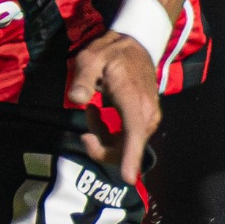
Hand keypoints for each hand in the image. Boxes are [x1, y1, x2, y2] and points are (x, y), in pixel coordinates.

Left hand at [65, 29, 160, 186]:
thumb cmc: (111, 53)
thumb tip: (75, 99)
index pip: (134, 134)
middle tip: (86, 119)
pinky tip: (99, 113)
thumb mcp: (90, 59)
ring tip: (91, 110)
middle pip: (126, 149)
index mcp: (133, 101)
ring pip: (125, 147)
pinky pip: (127, 140)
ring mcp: (148, 120)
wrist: (136, 45)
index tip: (128, 179)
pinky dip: (110, 134)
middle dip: (101, 146)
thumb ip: (83, 79)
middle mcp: (146, 115)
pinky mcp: (145, 122)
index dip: (130, 157)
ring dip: (104, 137)